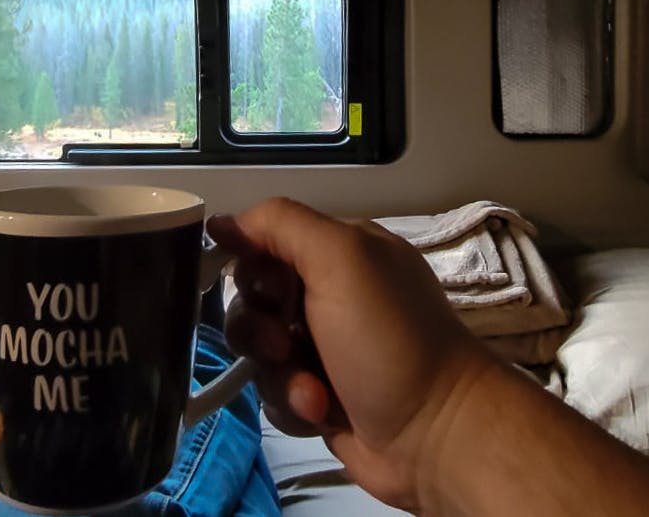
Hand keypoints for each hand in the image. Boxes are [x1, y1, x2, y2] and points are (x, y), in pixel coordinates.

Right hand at [207, 198, 499, 510]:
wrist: (436, 436)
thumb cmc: (389, 341)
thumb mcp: (341, 259)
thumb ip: (280, 225)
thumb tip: (221, 222)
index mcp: (339, 253)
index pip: (264, 242)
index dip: (250, 266)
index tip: (266, 291)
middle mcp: (329, 295)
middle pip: (251, 300)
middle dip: (258, 327)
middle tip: (282, 344)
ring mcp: (322, 348)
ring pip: (257, 352)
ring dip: (277, 374)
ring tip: (313, 393)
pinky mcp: (317, 394)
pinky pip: (272, 391)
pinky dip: (290, 403)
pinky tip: (321, 413)